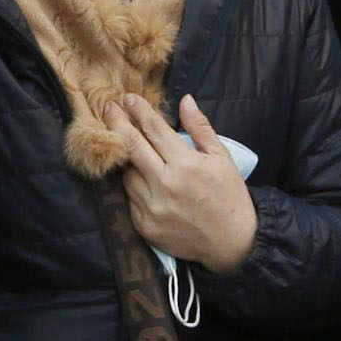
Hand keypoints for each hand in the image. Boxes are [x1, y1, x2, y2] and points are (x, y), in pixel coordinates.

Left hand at [113, 94, 256, 274]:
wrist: (231, 242)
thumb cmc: (228, 195)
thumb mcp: (222, 157)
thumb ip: (200, 127)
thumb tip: (185, 99)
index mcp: (186, 165)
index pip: (154, 129)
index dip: (139, 110)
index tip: (128, 98)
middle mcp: (165, 185)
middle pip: (131, 147)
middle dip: (117, 123)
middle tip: (109, 108)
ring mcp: (152, 208)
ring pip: (127, 173)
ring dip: (128, 159)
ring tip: (134, 150)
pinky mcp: (144, 226)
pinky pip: (130, 197)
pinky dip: (134, 185)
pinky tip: (143, 180)